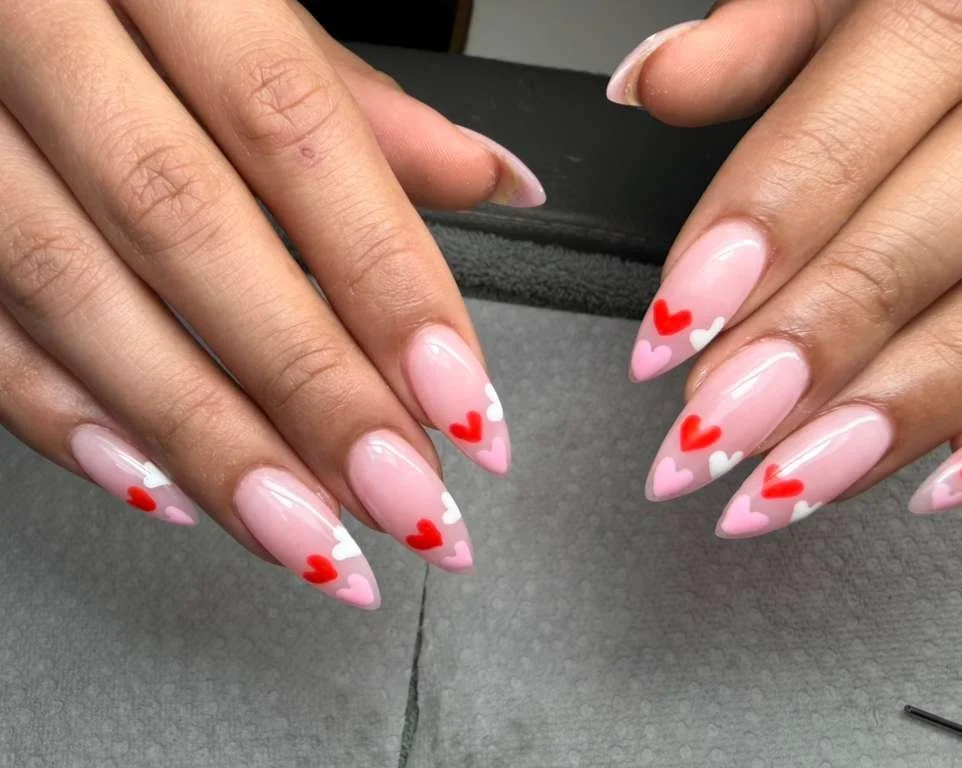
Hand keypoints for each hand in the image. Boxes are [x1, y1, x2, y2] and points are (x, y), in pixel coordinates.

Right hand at [0, 0, 542, 606]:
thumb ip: (351, 99)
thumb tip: (489, 177)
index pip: (293, 128)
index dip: (384, 278)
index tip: (459, 402)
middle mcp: (41, 22)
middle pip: (187, 226)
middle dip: (308, 387)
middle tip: (399, 498)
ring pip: (72, 289)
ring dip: (202, 436)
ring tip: (305, 534)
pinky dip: (61, 415)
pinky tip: (160, 488)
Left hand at [610, 0, 961, 534]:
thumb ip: (766, 28)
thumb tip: (655, 81)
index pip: (835, 140)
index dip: (748, 248)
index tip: (668, 334)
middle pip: (916, 242)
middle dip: (804, 352)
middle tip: (713, 436)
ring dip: (890, 415)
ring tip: (787, 485)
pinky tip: (934, 479)